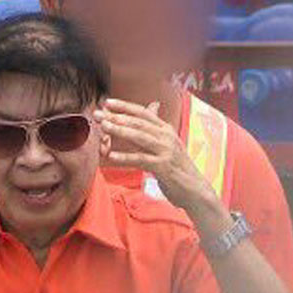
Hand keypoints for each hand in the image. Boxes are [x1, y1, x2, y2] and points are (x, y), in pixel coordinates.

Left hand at [96, 98, 218, 215]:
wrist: (195, 189)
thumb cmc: (176, 168)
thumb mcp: (167, 144)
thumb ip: (155, 128)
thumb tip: (153, 105)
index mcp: (166, 129)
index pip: (143, 113)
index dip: (125, 106)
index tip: (107, 102)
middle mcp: (167, 137)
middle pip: (139, 123)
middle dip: (117, 117)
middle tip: (97, 114)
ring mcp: (166, 151)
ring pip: (140, 137)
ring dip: (120, 131)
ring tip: (103, 127)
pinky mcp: (163, 167)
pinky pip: (141, 160)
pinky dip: (125, 157)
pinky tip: (111, 156)